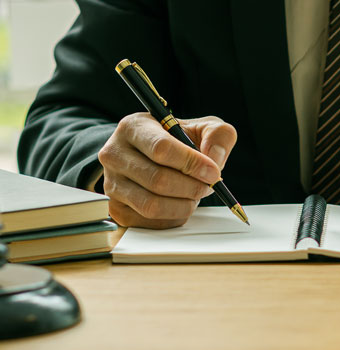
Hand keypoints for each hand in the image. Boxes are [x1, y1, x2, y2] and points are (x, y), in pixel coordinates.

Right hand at [98, 113, 236, 227]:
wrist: (152, 155)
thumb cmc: (179, 140)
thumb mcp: (202, 127)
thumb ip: (218, 135)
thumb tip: (214, 159)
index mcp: (133, 127)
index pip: (161, 148)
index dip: (191, 163)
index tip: (213, 172)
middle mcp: (114, 154)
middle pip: (157, 179)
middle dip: (192, 187)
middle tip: (209, 186)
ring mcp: (111, 183)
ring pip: (151, 205)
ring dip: (183, 204)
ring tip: (196, 194)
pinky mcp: (116, 208)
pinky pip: (149, 222)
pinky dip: (173, 217)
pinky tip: (182, 204)